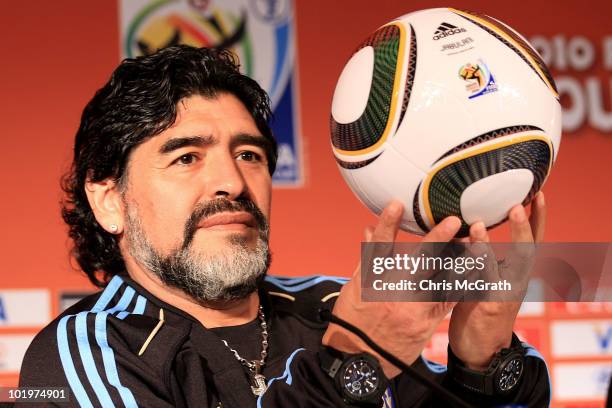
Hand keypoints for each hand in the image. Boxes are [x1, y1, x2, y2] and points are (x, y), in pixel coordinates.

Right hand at [322, 201, 460, 377]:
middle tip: (453, 220)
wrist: (362, 361)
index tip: (395, 204)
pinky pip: (448, 299)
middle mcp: (394, 293)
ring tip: (472, 242)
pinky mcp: (427, 322)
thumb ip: (368, 258)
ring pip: (440, 280)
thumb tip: (372, 228)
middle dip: (437, 239)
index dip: (388, 224)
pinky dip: (460, 282)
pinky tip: (472, 268)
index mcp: (373, 283)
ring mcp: (413, 309)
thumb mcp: (354, 289)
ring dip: (458, 259)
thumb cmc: (353, 322)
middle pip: (418, 262)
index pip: (380, 247)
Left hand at [448, 192, 545, 369]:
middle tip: (519, 204)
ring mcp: (505, 295)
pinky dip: (471, 271)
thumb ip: (481, 256)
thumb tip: (467, 229)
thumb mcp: (485, 278)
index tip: (538, 194)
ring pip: (500, 269)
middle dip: (524, 227)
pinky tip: (460, 258)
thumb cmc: (481, 308)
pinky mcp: (488, 308)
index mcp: (516, 271)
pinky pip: (480, 287)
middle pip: (526, 250)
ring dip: (487, 246)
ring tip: (476, 227)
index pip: (532, 240)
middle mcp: (516, 280)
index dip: (536, 219)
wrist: (481, 349)